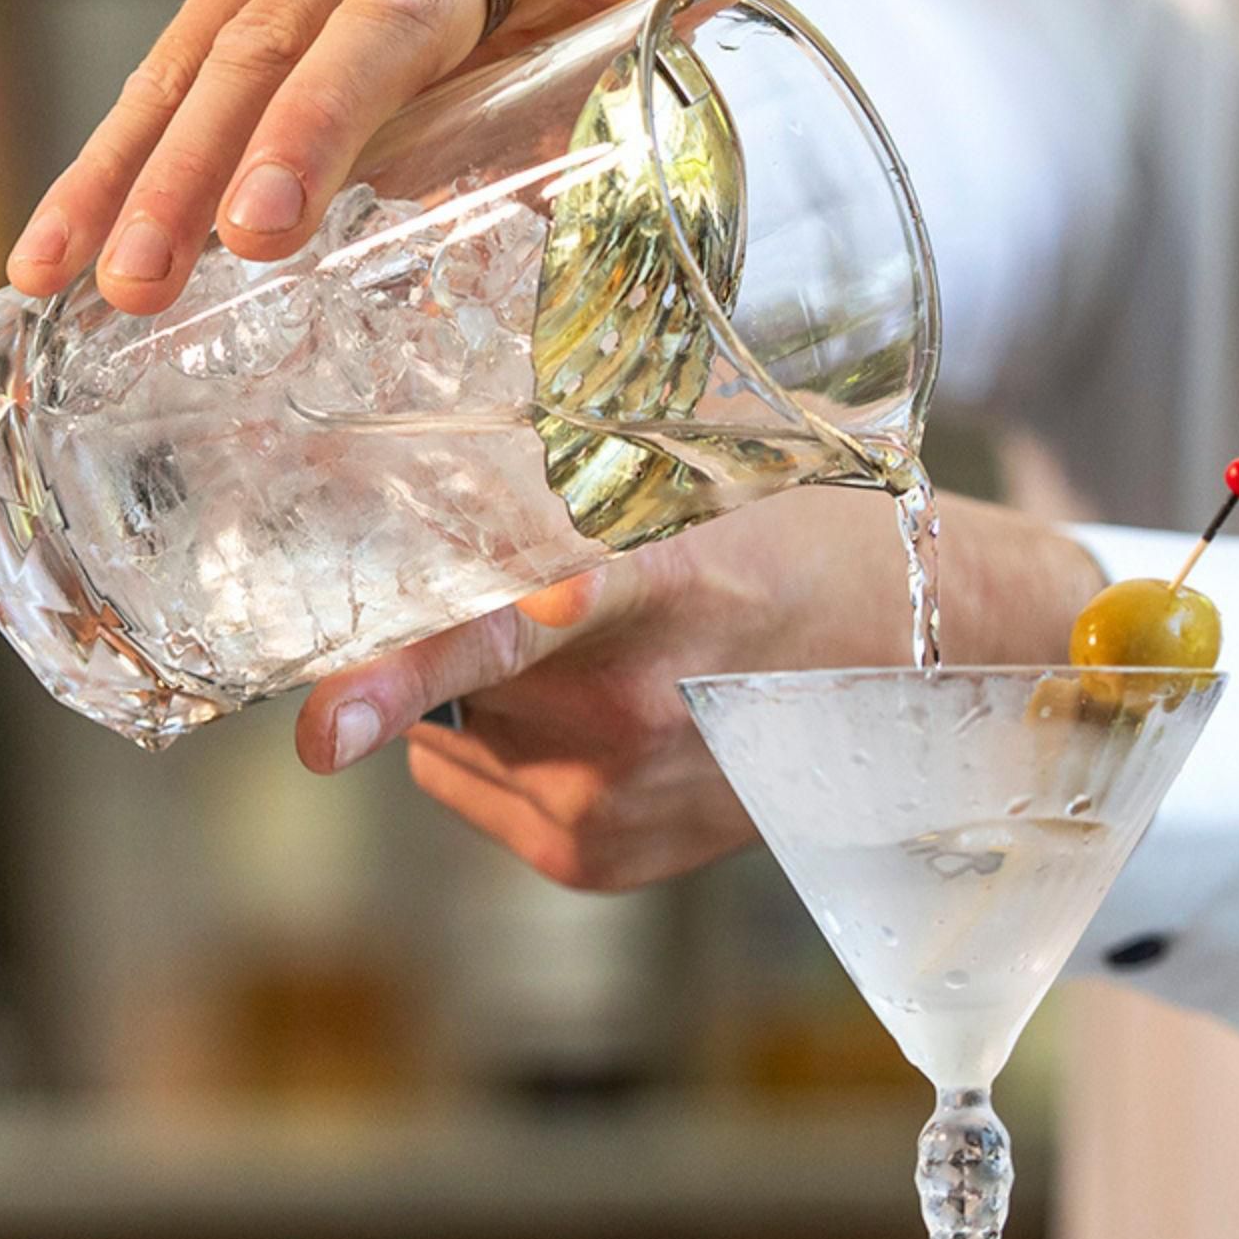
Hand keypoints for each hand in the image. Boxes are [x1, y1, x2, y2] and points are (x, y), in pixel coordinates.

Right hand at [6, 0, 771, 315]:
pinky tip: (49, 249)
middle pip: (284, 40)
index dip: (324, 117)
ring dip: (134, 173)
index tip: (266, 229)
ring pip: (206, 54)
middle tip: (157, 281)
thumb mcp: (665, 4)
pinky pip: (167, 66)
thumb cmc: (625, 18)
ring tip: (86, 284)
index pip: (400, 13)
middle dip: (208, 167)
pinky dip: (108, 161)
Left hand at [294, 486, 1108, 890]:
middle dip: (455, 622)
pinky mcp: (597, 861)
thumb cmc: (804, 534)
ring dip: (493, 692)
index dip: (406, 675)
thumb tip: (449, 377)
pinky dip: (510, 748)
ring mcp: (613, 801)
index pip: (519, 629)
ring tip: (610, 660)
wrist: (918, 662)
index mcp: (669, 592)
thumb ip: (586, 437)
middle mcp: (633, 715)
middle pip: (452, 669)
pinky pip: (476, 787)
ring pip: (457, 731)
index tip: (321, 730)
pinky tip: (609, 719)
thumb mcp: (710, 458)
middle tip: (543, 587)